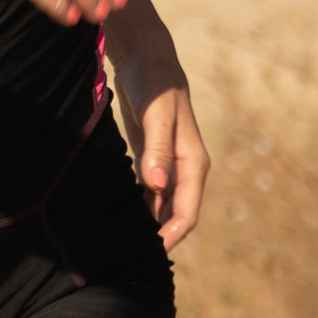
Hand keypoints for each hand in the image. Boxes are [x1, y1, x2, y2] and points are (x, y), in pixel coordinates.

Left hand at [122, 73, 208, 250]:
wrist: (149, 61)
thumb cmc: (154, 85)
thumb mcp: (156, 116)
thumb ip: (157, 150)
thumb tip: (157, 186)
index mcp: (193, 163)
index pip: (188, 212)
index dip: (172, 236)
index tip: (151, 253)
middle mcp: (186, 169)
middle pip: (178, 215)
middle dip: (161, 237)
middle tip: (132, 256)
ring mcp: (172, 166)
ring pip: (164, 207)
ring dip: (151, 224)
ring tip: (125, 243)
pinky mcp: (155, 160)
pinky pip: (152, 194)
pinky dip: (142, 208)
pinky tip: (123, 217)